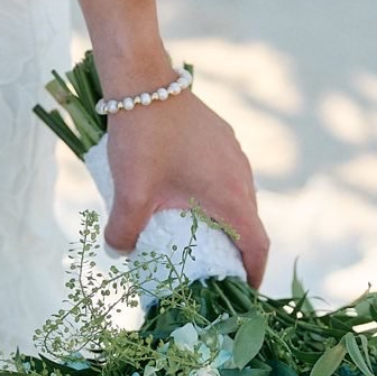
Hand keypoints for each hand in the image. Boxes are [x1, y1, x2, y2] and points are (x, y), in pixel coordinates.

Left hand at [104, 90, 269, 287]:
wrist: (144, 82)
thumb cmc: (143, 139)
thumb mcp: (130, 193)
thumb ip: (123, 233)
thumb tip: (119, 253)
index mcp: (231, 196)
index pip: (257, 246)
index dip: (254, 274)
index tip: (244, 292)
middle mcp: (242, 176)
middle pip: (249, 224)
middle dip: (236, 253)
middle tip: (212, 272)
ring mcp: (234, 154)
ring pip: (238, 199)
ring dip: (225, 222)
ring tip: (198, 237)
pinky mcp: (222, 139)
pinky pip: (227, 177)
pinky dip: (216, 197)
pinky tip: (186, 196)